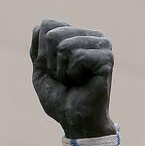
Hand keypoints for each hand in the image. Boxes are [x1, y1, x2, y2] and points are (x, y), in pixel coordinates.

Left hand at [30, 19, 114, 137]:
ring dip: (61, 70)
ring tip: (73, 80)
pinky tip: (83, 82)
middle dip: (50, 63)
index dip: (41, 54)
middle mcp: (92, 35)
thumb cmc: (60, 98)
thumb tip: (39, 25)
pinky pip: (76, 56)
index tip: (53, 71)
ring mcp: (102, 44)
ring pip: (64, 46)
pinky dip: (72, 74)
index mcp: (77, 35)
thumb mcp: (41, 71)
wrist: (74, 120)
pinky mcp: (106, 57)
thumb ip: (38, 49)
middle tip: (64, 78)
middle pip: (52, 35)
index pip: (46, 25)